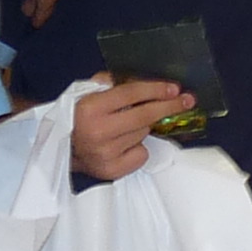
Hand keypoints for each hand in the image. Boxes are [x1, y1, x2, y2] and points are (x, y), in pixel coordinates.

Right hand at [70, 77, 185, 180]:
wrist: (64, 150)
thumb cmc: (80, 118)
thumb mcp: (86, 93)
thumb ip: (110, 82)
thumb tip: (143, 80)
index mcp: (90, 108)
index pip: (130, 94)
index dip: (155, 89)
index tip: (174, 88)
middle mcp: (98, 131)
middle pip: (144, 116)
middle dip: (168, 106)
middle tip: (187, 100)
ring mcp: (106, 153)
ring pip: (143, 134)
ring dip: (143, 128)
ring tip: (127, 126)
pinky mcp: (113, 170)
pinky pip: (141, 154)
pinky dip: (138, 148)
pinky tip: (125, 145)